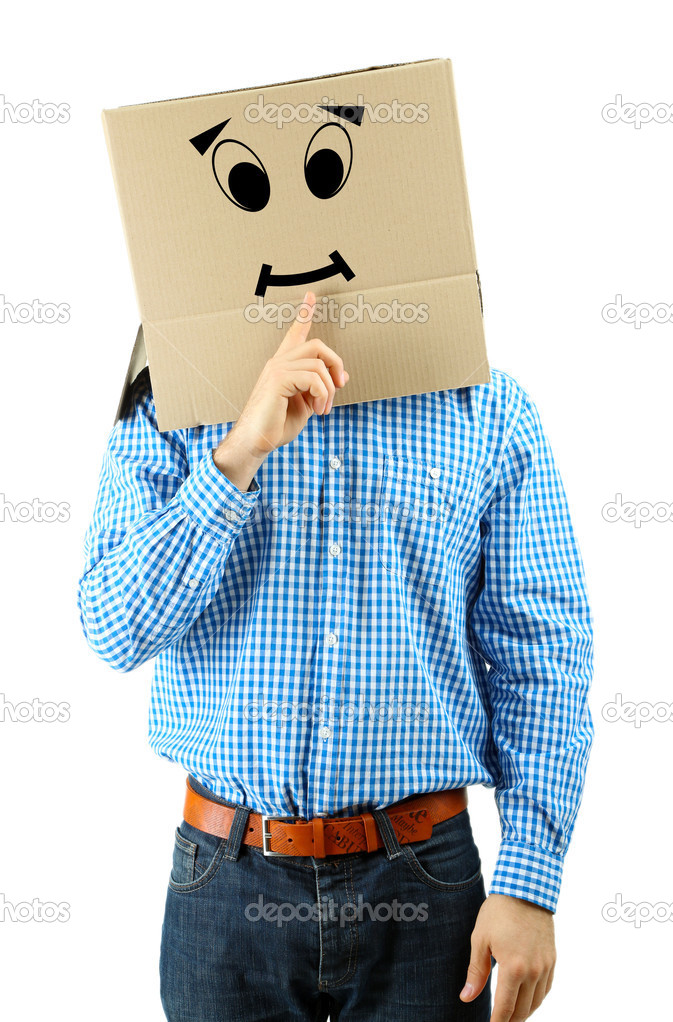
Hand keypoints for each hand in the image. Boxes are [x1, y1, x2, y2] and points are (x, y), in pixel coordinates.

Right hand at [224, 290, 347, 457]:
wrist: (256, 441)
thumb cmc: (277, 425)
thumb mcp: (305, 404)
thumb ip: (319, 387)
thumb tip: (341, 377)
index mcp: (284, 366)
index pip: (294, 334)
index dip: (304, 313)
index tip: (311, 295)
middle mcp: (279, 362)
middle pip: (317, 345)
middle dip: (336, 364)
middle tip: (340, 387)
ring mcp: (277, 368)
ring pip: (319, 364)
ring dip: (329, 390)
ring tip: (323, 409)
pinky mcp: (278, 379)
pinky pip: (314, 378)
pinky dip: (322, 395)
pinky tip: (316, 410)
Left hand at [460, 894, 555, 1020]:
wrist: (526, 889)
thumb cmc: (499, 912)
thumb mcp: (480, 939)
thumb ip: (475, 972)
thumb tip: (466, 997)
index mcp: (513, 968)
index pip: (505, 1008)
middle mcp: (533, 971)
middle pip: (522, 1010)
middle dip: (510, 1020)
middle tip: (498, 1021)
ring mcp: (545, 966)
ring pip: (536, 1002)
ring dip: (524, 1013)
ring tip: (510, 1015)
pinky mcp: (552, 959)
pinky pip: (546, 988)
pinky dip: (536, 999)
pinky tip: (526, 999)